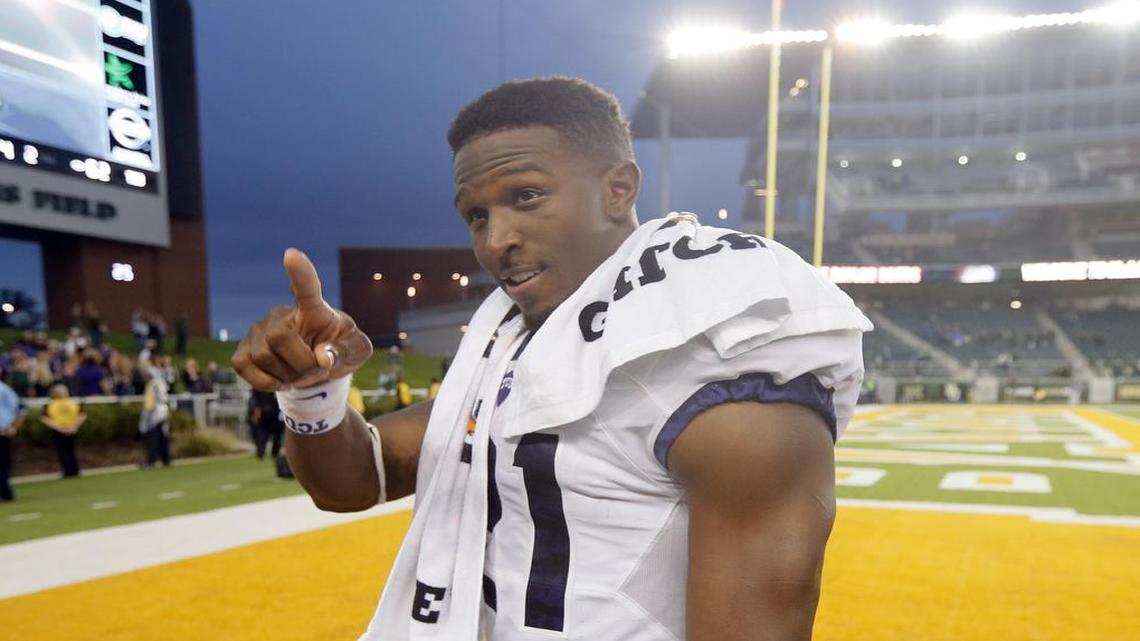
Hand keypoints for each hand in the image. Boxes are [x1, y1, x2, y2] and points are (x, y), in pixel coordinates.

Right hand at [232, 249, 372, 390]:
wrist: (318, 372)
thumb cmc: (339, 351)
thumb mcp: (356, 352)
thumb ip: (347, 351)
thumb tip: (323, 357)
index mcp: (314, 308)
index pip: (307, 287)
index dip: (300, 272)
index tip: (292, 255)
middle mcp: (282, 314)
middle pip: (279, 336)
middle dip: (300, 363)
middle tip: (317, 369)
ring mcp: (259, 330)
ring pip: (262, 355)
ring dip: (287, 376)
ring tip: (300, 374)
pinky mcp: (243, 350)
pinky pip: (242, 365)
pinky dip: (264, 382)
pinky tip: (280, 380)